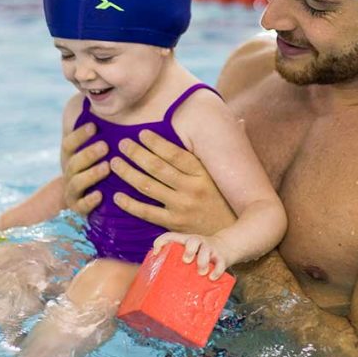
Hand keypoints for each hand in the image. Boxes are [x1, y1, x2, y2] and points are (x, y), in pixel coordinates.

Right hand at [61, 122, 110, 216]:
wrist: (87, 198)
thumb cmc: (97, 165)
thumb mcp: (95, 147)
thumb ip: (97, 128)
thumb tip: (96, 101)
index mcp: (71, 157)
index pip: (69, 144)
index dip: (79, 135)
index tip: (93, 126)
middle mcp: (69, 174)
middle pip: (74, 163)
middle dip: (88, 154)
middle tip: (104, 145)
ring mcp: (73, 192)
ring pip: (77, 183)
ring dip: (90, 174)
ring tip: (106, 167)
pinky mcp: (79, 208)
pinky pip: (81, 206)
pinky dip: (89, 201)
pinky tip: (100, 196)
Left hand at [110, 129, 235, 235]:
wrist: (234, 234)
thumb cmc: (229, 199)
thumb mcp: (232, 173)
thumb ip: (234, 146)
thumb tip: (242, 122)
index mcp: (203, 173)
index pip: (175, 154)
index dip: (156, 142)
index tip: (142, 133)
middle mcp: (192, 189)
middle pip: (157, 167)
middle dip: (136, 153)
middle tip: (122, 144)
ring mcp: (181, 207)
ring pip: (148, 187)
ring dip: (128, 173)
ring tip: (115, 163)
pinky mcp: (174, 225)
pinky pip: (146, 213)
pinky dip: (130, 204)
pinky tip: (117, 195)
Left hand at [153, 232, 234, 279]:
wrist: (227, 247)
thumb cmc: (200, 255)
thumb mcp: (189, 252)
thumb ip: (175, 262)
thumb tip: (154, 282)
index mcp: (186, 240)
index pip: (171, 236)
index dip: (161, 241)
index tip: (156, 253)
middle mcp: (198, 242)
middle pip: (193, 240)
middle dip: (189, 250)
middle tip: (186, 261)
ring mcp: (210, 249)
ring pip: (206, 250)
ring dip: (202, 261)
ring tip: (201, 272)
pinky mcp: (222, 257)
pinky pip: (220, 263)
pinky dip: (216, 271)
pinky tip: (211, 278)